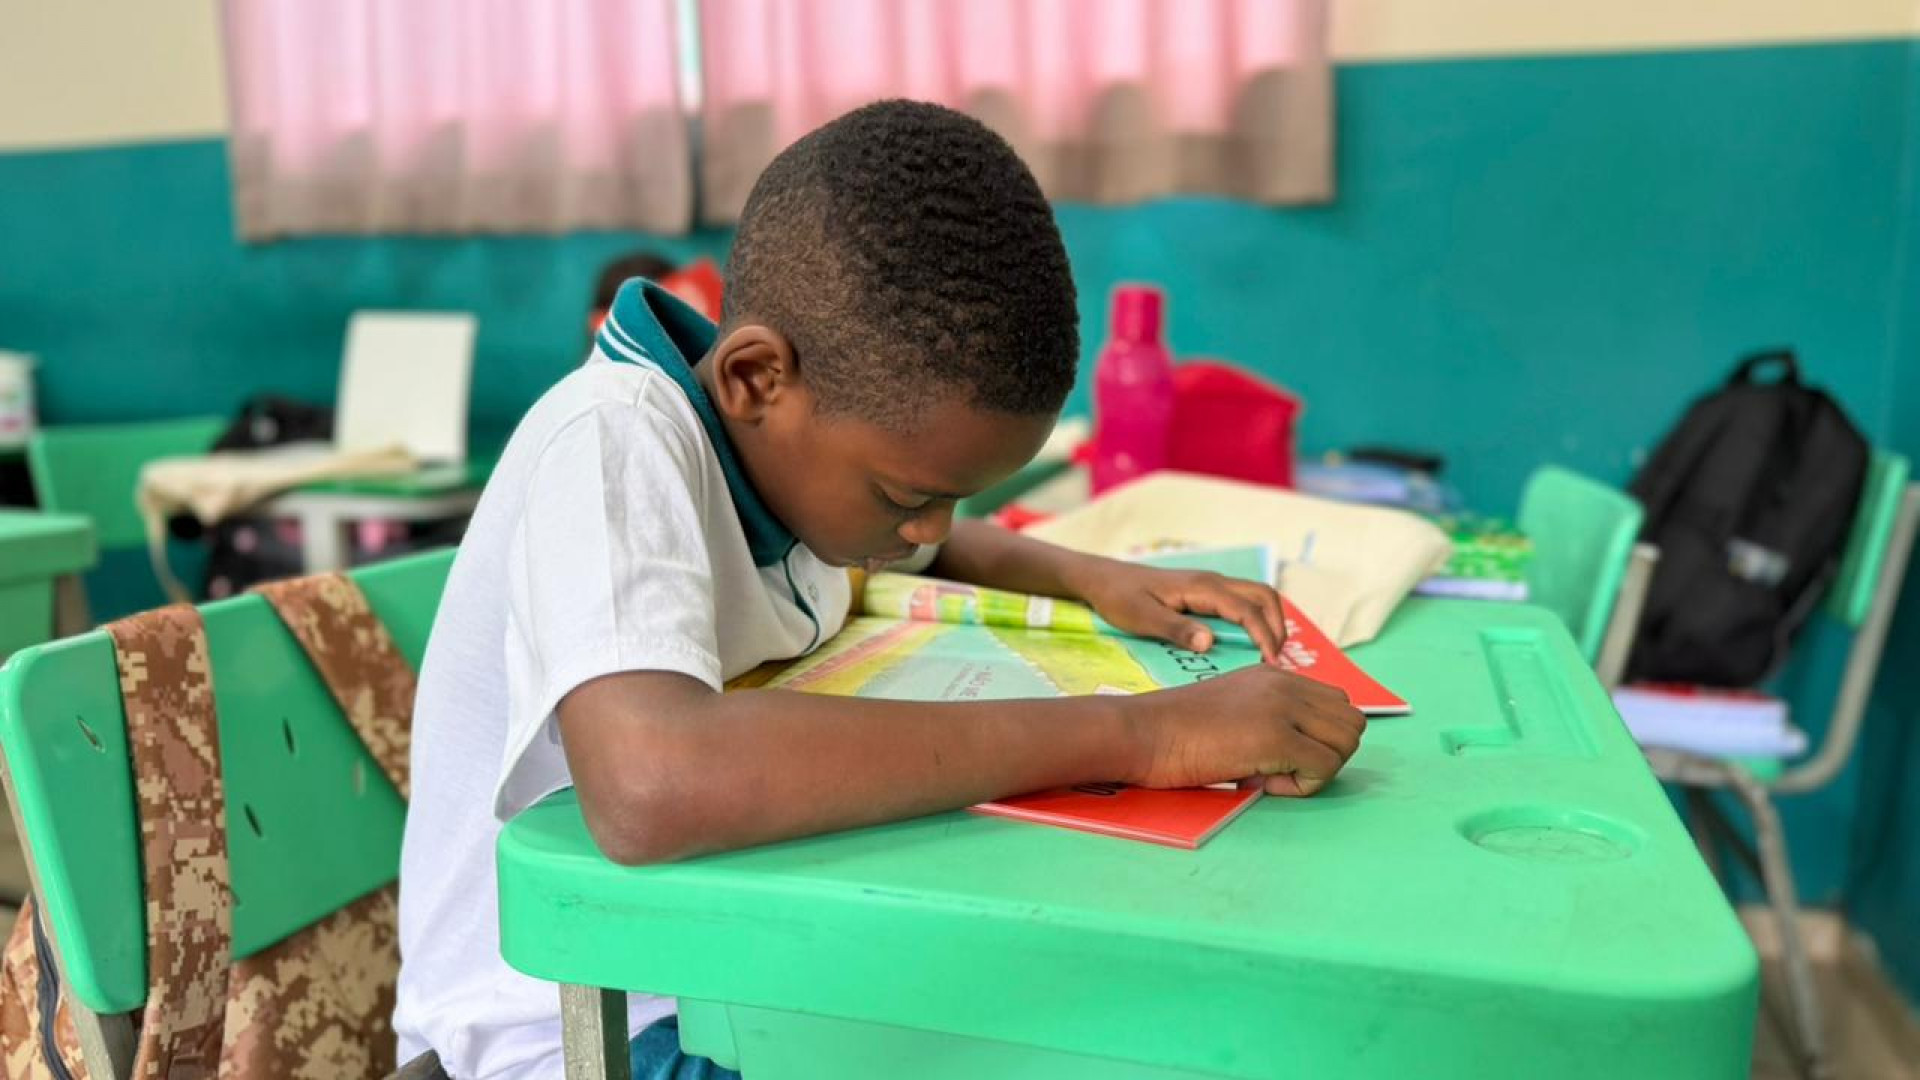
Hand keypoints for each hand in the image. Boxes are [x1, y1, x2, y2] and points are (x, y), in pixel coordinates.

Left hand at [1074, 560, 1288, 662]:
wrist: (1101, 579)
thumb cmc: (1119, 597)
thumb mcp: (1142, 617)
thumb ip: (1176, 630)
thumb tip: (1209, 644)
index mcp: (1202, 587)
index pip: (1247, 610)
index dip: (1264, 637)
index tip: (1271, 664)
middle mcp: (1212, 582)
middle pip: (1263, 596)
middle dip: (1277, 626)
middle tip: (1276, 659)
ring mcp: (1209, 585)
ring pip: (1255, 596)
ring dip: (1269, 621)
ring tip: (1268, 653)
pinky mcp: (1203, 593)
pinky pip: (1240, 602)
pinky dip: (1254, 619)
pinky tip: (1248, 643)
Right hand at [1123, 666, 1364, 795]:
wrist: (1141, 732)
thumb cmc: (1173, 732)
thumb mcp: (1232, 709)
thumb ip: (1269, 716)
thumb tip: (1302, 753)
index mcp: (1274, 675)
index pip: (1336, 704)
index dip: (1317, 738)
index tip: (1277, 755)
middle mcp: (1285, 684)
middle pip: (1351, 722)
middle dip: (1327, 754)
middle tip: (1282, 770)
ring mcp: (1282, 707)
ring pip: (1346, 744)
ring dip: (1317, 770)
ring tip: (1270, 776)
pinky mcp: (1276, 737)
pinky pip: (1324, 768)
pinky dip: (1301, 787)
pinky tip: (1260, 783)